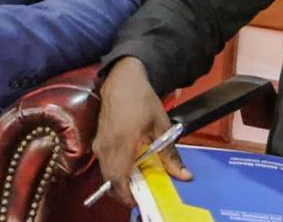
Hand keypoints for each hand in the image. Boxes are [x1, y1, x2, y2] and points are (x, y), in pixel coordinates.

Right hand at [92, 57, 191, 206]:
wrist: (122, 80)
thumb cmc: (141, 99)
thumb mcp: (161, 125)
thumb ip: (170, 153)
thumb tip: (184, 175)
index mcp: (122, 143)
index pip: (118, 179)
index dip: (127, 195)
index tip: (139, 201)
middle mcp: (106, 146)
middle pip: (110, 180)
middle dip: (124, 192)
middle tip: (141, 194)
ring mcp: (99, 143)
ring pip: (106, 173)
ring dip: (119, 182)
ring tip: (137, 181)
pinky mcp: (98, 140)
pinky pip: (104, 163)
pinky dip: (115, 171)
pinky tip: (130, 166)